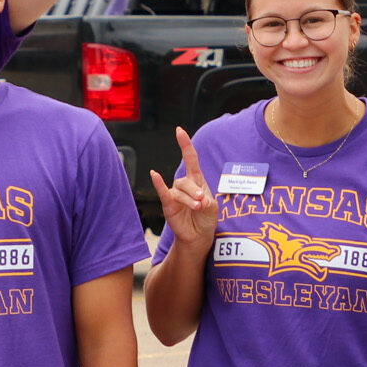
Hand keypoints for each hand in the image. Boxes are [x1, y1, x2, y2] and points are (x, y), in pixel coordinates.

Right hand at [149, 127, 216, 249]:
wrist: (199, 235)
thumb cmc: (206, 218)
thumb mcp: (212, 207)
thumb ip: (206, 201)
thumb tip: (198, 199)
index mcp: (197, 180)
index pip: (190, 159)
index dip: (185, 145)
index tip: (179, 130)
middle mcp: (184, 185)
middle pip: (186, 180)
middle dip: (195, 191)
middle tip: (202, 202)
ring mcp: (175, 194)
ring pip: (179, 191)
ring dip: (189, 199)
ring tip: (198, 207)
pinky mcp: (168, 205)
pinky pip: (163, 192)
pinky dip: (158, 183)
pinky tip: (154, 174)